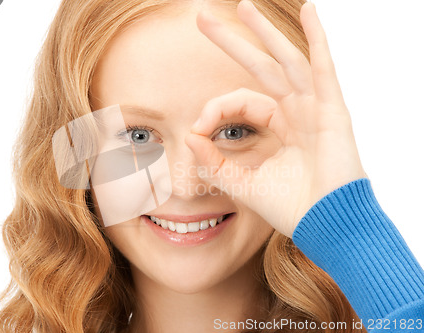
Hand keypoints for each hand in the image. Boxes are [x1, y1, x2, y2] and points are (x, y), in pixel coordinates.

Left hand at [185, 0, 366, 237]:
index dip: (214, 109)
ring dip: (264, 33)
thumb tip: (189, 136)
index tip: (196, 127)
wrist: (325, 227)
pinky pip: (323, 69)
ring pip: (287, 60)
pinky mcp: (332, 111)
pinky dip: (318, 40)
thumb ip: (213, 160)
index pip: (240, 101)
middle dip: (232, 42)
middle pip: (261, 66)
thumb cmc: (291, 208)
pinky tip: (310, 12)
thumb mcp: (242, 182)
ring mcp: (314, 108)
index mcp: (278, 127)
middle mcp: (295, 112)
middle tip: (202, 19)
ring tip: (242, 7)